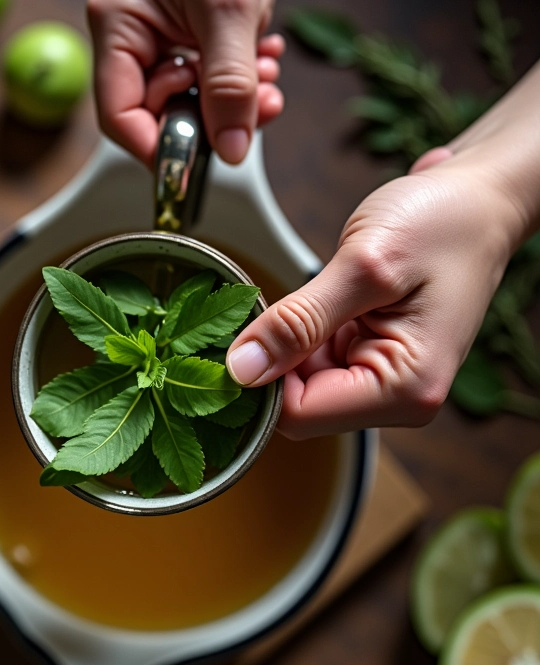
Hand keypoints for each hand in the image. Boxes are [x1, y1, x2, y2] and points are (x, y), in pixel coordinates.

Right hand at [87, 0, 283, 165]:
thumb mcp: (228, 11)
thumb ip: (229, 85)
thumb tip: (229, 150)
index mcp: (118, 26)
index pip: (121, 117)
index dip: (159, 149)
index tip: (196, 165)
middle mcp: (133, 35)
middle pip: (158, 111)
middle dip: (210, 120)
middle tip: (252, 116)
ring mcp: (161, 33)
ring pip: (190, 95)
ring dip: (233, 100)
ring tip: (267, 84)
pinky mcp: (189, 30)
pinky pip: (208, 71)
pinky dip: (239, 75)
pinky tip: (264, 60)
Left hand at [225, 150, 524, 438]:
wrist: (480, 199)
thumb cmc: (444, 222)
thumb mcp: (365, 265)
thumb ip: (299, 320)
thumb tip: (243, 368)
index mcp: (404, 388)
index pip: (301, 415)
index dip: (259, 382)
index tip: (235, 336)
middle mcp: (394, 396)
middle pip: (297, 405)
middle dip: (269, 362)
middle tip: (254, 310)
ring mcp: (381, 378)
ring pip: (299, 383)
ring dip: (283, 345)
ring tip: (298, 296)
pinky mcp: (368, 357)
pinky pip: (312, 362)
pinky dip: (296, 335)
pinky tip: (305, 304)